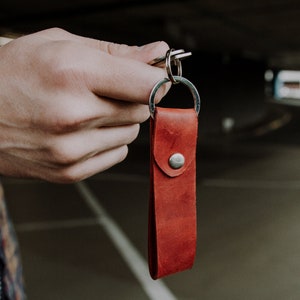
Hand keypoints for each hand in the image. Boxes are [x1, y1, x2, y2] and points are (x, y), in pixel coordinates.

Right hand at [0, 28, 168, 182]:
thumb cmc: (15, 72)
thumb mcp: (62, 45)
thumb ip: (117, 52)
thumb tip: (157, 53)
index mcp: (73, 73)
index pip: (147, 84)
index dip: (158, 80)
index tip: (156, 77)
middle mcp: (73, 115)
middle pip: (141, 109)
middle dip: (133, 98)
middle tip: (107, 89)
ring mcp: (70, 149)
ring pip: (131, 133)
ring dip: (119, 120)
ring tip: (87, 110)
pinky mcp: (70, 171)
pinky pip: (116, 154)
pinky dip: (108, 141)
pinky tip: (83, 131)